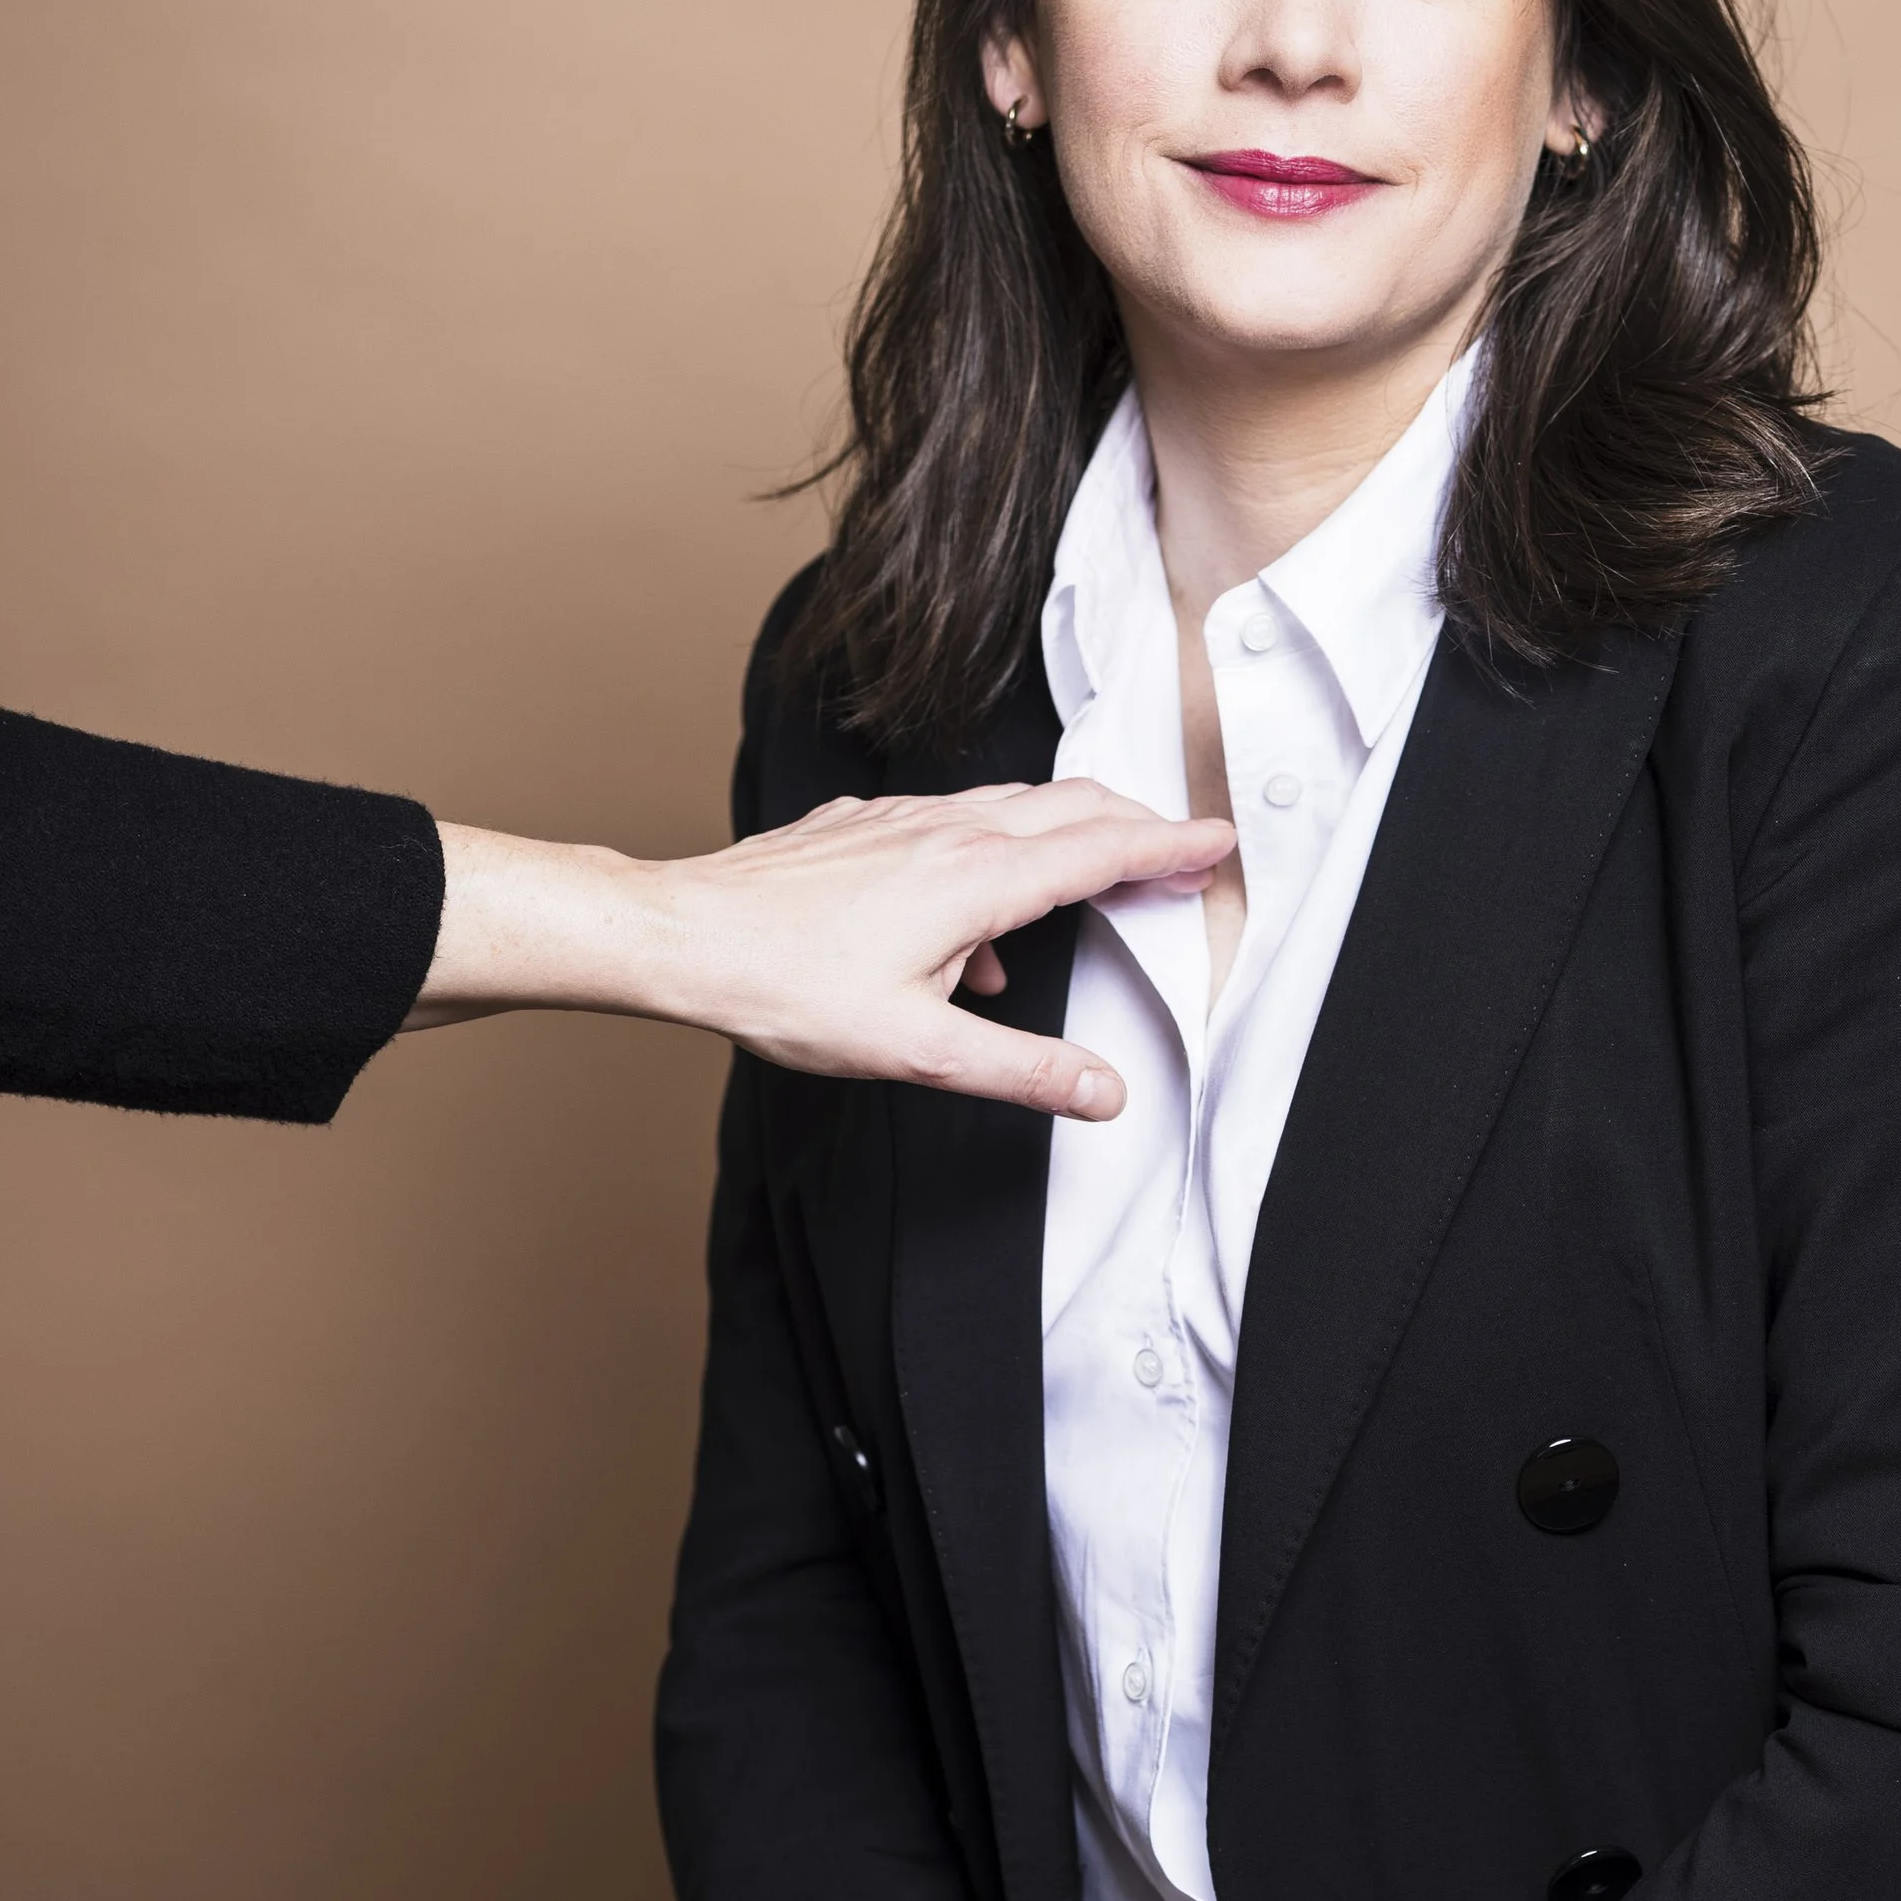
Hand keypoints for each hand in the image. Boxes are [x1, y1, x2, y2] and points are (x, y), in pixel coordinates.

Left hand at [407, 780, 1233, 1115]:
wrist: (680, 936)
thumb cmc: (784, 986)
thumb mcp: (916, 1051)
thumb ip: (1020, 1069)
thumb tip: (1103, 1093)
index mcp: (978, 880)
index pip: (1102, 849)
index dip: (1171, 845)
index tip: (1221, 840)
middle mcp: (949, 832)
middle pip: (1072, 808)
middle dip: (1139, 823)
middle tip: (1185, 846)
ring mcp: (904, 821)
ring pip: (1015, 806)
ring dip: (1073, 828)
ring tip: (1104, 864)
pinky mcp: (865, 827)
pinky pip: (956, 824)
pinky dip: (998, 851)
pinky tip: (976, 931)